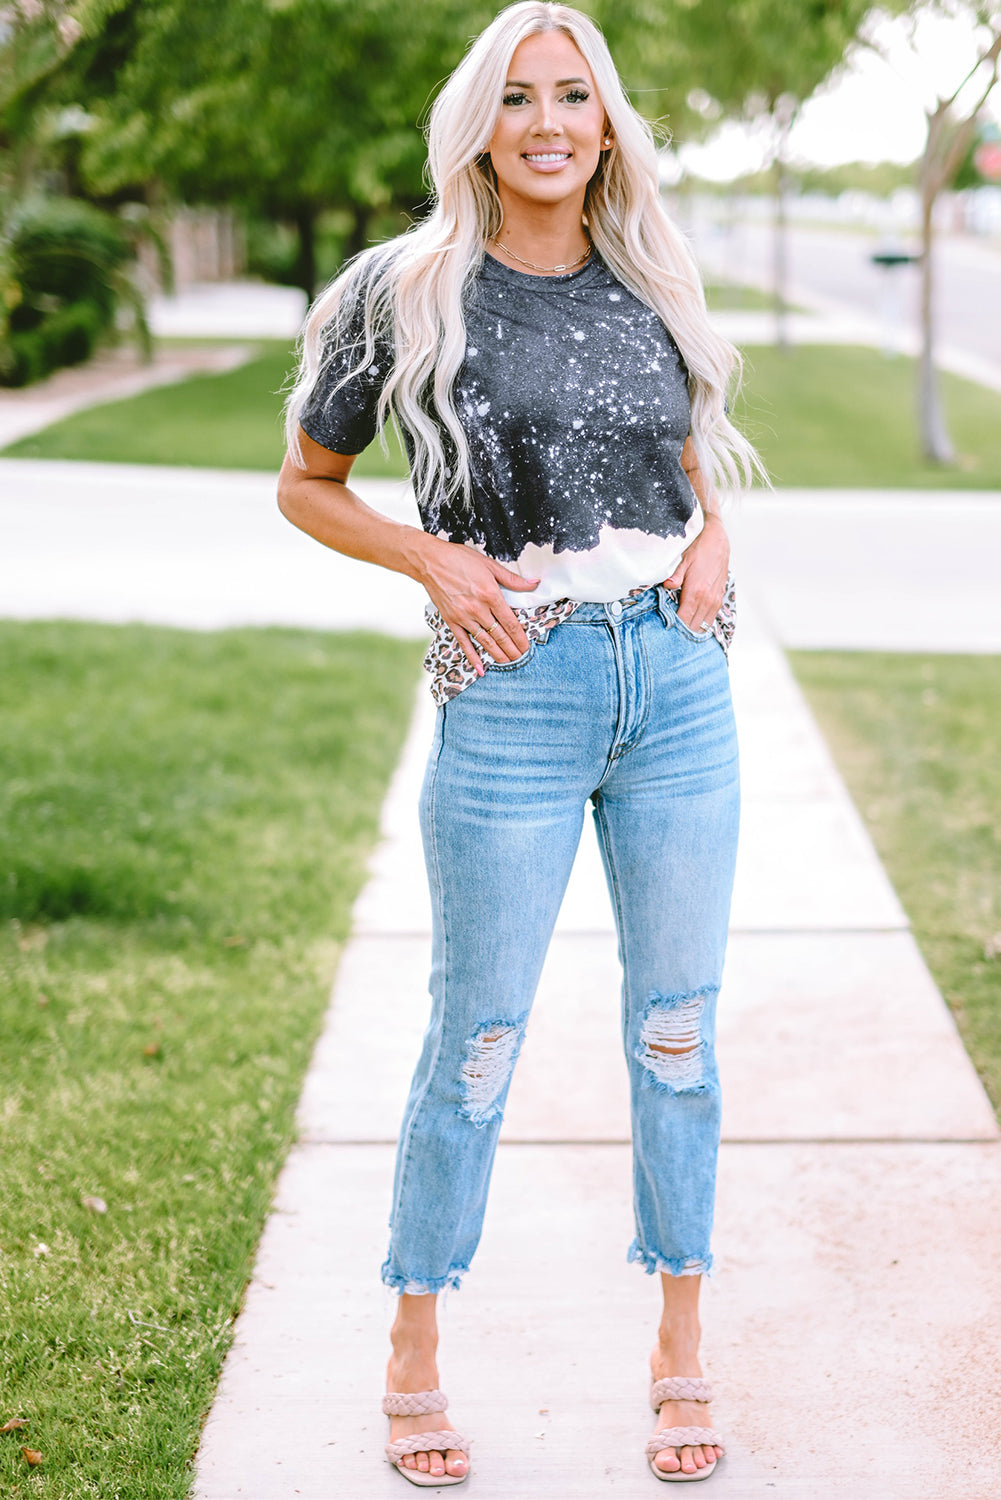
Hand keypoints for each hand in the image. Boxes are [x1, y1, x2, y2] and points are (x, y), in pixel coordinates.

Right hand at [415, 535, 539, 673]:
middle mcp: (478, 609)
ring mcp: (463, 617)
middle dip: (512, 649)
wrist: (430, 562)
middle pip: (500, 635)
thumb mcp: (490, 565)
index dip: (520, 637)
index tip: (527, 646)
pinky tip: (480, 668)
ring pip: (485, 641)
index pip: (510, 622)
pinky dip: (472, 657)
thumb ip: (512, 579)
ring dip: (497, 654)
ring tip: (508, 663)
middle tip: (521, 659)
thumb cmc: (460, 559)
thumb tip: (534, 583)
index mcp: (490, 595)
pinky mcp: (451, 621)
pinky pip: (464, 642)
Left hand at [663, 512, 728, 632]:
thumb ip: (674, 577)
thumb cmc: (699, 550)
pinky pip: (710, 619)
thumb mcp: (683, 561)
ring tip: (680, 629)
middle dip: (682, 631)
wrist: (718, 542)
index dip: (674, 627)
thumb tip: (666, 586)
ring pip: (703, 626)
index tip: (664, 628)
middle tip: (670, 631)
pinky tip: (692, 622)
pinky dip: (701, 623)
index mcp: (695, 593)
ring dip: (692, 628)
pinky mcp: (720, 599)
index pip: (683, 620)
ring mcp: (715, 601)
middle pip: (693, 627)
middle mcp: (707, 600)